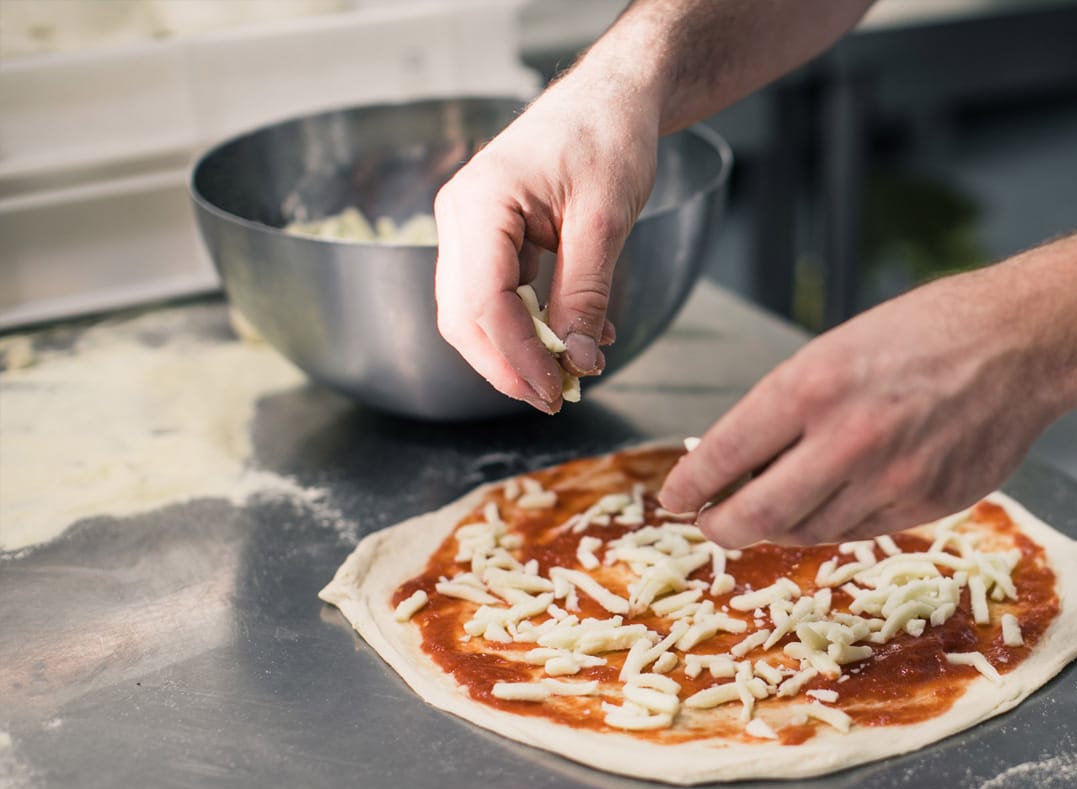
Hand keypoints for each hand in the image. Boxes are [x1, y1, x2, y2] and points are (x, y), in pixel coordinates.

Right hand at [434, 72, 659, 412]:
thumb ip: (585, 292)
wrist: (610, 97)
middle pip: (464, 317)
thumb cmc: (607, 138)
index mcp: (481, 203)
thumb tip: (575, 360)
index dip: (517, 357)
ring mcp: (470, 228)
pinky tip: (578, 337)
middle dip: (508, 365)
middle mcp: (461, 217)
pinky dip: (533, 325)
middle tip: (556, 399)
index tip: (555, 392)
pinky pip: (499, 295)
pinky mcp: (489, 238)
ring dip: (520, 350)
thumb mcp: (605, 220)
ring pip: (476, 312)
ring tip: (571, 374)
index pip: (483, 303)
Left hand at [657, 266, 1071, 547]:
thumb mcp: (839, 348)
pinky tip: (827, 503)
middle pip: (757, 515)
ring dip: (776, 527)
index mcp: (814, 385)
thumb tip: (735, 458)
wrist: (1022, 345)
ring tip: (766, 511)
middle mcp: (847, 440)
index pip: (727, 455)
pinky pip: (857, 531)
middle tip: (709, 524)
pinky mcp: (923, 506)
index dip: (690, 485)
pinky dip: (830, 523)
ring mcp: (889, 481)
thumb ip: (787, 406)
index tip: (674, 497)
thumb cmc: (929, 332)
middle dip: (721, 526)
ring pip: (806, 531)